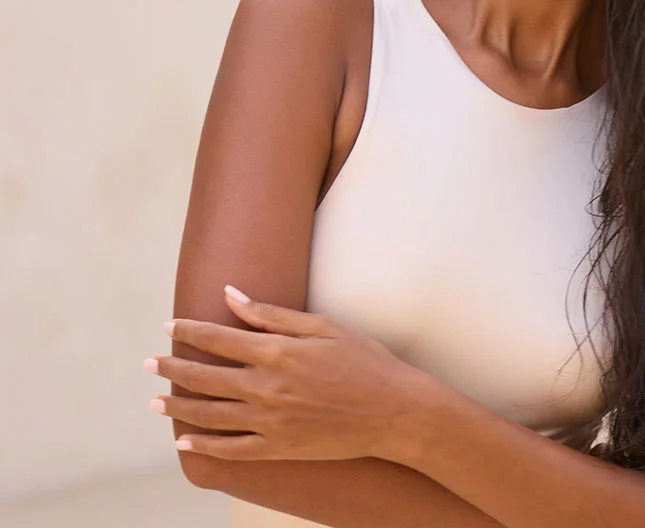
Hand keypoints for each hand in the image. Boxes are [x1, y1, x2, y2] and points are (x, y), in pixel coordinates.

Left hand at [145, 286, 435, 462]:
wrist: (393, 411)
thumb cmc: (364, 361)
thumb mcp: (323, 326)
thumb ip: (272, 314)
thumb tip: (230, 295)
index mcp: (278, 352)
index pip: (219, 338)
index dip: (189, 331)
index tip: (169, 325)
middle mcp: (267, 388)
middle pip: (205, 377)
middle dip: (173, 367)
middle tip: (150, 362)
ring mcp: (270, 422)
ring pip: (209, 415)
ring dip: (178, 406)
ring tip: (156, 401)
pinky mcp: (278, 448)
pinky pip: (230, 450)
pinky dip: (204, 445)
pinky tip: (185, 440)